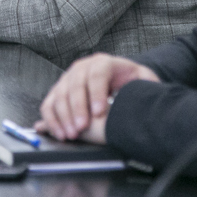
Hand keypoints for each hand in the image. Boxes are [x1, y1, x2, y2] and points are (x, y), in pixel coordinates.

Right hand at [34, 53, 158, 141]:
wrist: (117, 77)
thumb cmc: (130, 80)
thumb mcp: (142, 79)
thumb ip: (146, 84)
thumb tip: (147, 93)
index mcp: (104, 62)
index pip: (97, 74)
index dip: (96, 93)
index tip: (99, 113)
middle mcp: (82, 67)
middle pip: (75, 84)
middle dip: (77, 108)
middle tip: (83, 127)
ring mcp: (68, 78)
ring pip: (59, 95)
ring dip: (63, 116)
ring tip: (71, 134)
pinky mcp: (58, 91)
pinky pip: (49, 104)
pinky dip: (51, 120)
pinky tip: (59, 132)